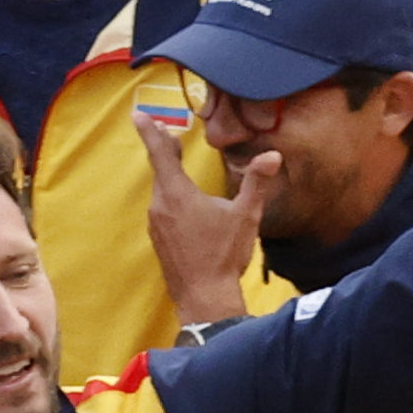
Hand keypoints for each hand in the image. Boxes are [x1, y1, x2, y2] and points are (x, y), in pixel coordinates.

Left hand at [137, 119, 273, 332]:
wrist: (205, 297)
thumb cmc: (224, 255)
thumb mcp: (246, 216)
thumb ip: (256, 183)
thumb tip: (273, 156)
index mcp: (178, 194)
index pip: (160, 153)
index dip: (150, 132)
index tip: (139, 114)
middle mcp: (160, 205)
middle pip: (160, 170)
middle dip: (164, 150)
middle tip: (165, 134)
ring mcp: (156, 225)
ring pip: (162, 192)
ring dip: (169, 177)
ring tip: (177, 168)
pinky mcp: (159, 240)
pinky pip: (163, 211)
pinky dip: (171, 200)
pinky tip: (186, 208)